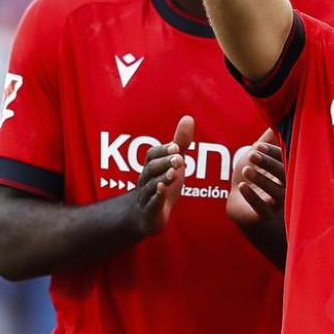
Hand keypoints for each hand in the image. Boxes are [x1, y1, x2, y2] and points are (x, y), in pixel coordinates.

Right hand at [129, 116, 192, 236]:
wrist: (145, 216)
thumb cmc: (161, 184)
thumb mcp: (172, 163)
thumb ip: (180, 143)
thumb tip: (188, 118)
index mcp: (151, 167)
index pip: (152, 155)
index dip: (163, 150)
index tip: (176, 146)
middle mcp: (146, 180)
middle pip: (150, 168)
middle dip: (164, 162)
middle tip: (179, 159)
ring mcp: (147, 196)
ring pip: (151, 186)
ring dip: (162, 178)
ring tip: (174, 173)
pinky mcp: (150, 212)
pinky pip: (151, 204)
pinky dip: (156, 197)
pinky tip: (164, 191)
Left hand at [226, 128, 284, 228]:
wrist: (241, 210)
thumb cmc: (252, 181)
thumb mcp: (257, 159)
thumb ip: (265, 142)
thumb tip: (274, 121)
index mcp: (286, 174)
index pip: (285, 162)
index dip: (273, 153)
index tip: (258, 146)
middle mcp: (287, 190)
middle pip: (284, 176)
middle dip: (268, 164)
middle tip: (253, 153)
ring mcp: (278, 206)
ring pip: (276, 194)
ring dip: (261, 180)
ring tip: (246, 170)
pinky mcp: (265, 218)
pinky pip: (262, 209)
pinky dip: (253, 197)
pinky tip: (242, 186)